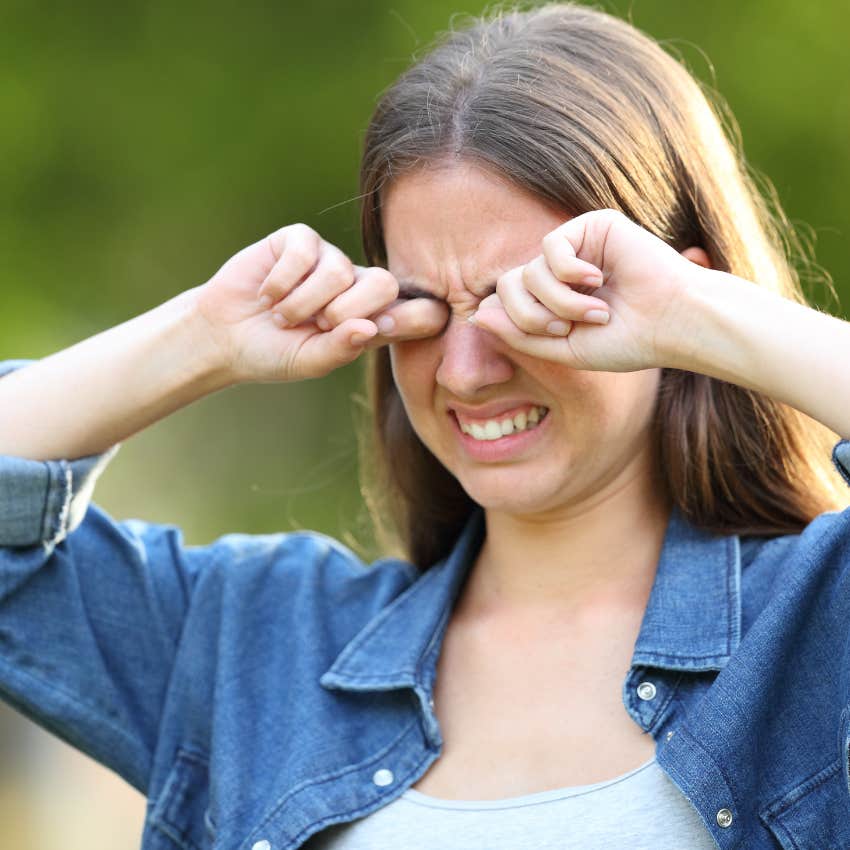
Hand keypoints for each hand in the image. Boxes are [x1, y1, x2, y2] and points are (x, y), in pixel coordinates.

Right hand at [191, 223, 448, 382]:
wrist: (223, 335)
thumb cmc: (272, 353)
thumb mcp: (309, 361)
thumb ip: (341, 348)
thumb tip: (371, 327)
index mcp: (372, 320)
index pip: (420, 313)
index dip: (414, 317)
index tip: (379, 329)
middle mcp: (357, 286)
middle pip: (385, 283)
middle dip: (347, 310)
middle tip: (316, 325)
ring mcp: (329, 259)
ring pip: (338, 271)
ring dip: (303, 302)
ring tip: (281, 316)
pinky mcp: (300, 240)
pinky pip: (305, 252)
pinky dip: (281, 281)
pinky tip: (267, 293)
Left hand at [470, 209, 704, 371]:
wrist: (674, 324)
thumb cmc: (626, 341)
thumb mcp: (563, 350)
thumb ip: (519, 334)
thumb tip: (476, 313)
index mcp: (551, 299)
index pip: (504, 302)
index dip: (519, 322)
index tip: (557, 337)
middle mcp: (559, 271)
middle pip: (508, 285)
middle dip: (531, 314)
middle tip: (566, 329)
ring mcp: (575, 247)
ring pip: (529, 270)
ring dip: (559, 300)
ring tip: (596, 311)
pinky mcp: (592, 226)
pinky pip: (551, 246)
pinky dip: (568, 272)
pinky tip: (599, 280)